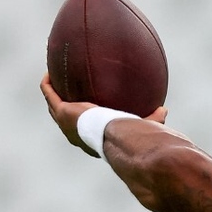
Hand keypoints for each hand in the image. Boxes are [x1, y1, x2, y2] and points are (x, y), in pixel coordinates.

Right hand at [39, 73, 167, 156]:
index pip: (85, 131)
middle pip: (64, 119)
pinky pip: (49, 93)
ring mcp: (65, 123)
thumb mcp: (143, 126)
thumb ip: (153, 118)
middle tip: (64, 92)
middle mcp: (75, 134)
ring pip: (53, 106)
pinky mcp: (61, 112)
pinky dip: (48, 83)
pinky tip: (50, 71)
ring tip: (52, 79)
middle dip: (63, 106)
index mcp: (92, 140)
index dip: (83, 122)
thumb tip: (164, 110)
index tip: (85, 111)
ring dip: (52, 93)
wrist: (117, 138)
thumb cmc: (132, 135)